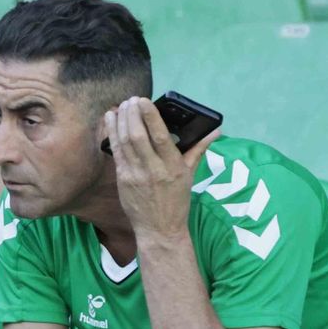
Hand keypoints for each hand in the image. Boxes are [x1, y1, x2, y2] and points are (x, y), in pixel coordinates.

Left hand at [107, 97, 219, 244]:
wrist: (159, 229)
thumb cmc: (177, 200)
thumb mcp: (190, 175)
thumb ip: (199, 149)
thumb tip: (216, 131)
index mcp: (173, 167)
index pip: (160, 136)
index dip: (149, 116)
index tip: (144, 101)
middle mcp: (153, 170)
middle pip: (138, 136)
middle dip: (132, 114)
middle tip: (132, 99)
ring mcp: (135, 175)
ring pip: (124, 142)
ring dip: (120, 120)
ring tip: (122, 105)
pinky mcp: (123, 180)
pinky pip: (116, 152)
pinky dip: (112, 133)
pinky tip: (111, 120)